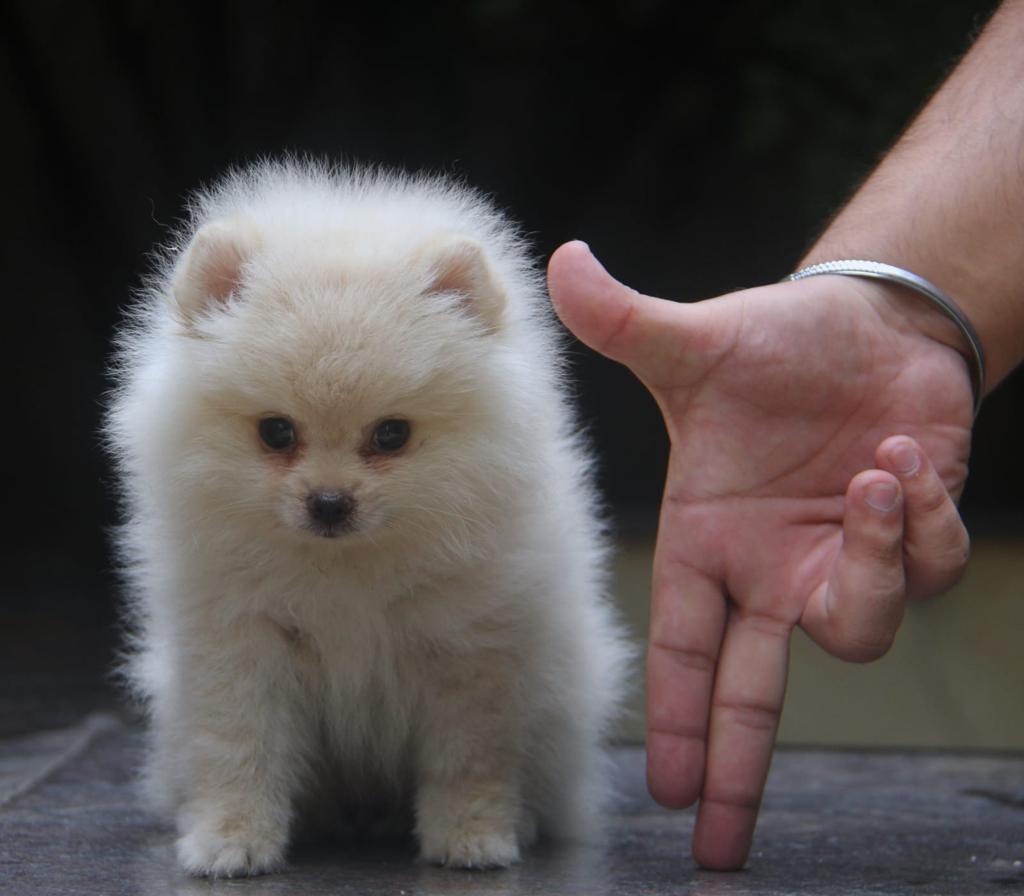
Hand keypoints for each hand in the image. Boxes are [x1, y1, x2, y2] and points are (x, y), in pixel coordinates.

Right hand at [547, 241, 972, 869]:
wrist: (862, 328)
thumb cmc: (770, 345)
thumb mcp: (694, 342)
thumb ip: (624, 320)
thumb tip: (560, 260)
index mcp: (708, 539)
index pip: (683, 644)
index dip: (676, 717)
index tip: (668, 791)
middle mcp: (767, 567)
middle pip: (754, 692)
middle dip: (741, 769)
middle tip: (723, 845)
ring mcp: (837, 559)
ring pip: (856, 628)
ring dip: (874, 569)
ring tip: (878, 482)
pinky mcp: (904, 539)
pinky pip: (922, 568)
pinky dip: (921, 525)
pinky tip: (906, 464)